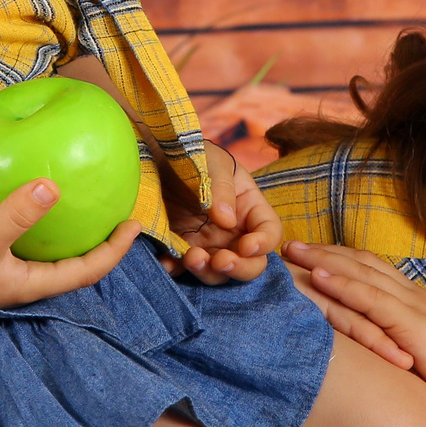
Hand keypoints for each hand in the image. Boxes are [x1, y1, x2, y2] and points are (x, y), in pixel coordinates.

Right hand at [0, 185, 138, 322]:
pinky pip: (30, 245)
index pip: (88, 269)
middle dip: (102, 241)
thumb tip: (53, 185)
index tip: (136, 223)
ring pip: (54, 256)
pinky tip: (36, 201)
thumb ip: (17, 213)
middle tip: (118, 212)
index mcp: (35, 284)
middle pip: (77, 265)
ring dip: (74, 235)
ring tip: (87, 206)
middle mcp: (27, 284)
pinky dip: (43, 227)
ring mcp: (9, 276)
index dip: (116, 250)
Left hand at [169, 142, 281, 283]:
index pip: (269, 232)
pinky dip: (177, 271)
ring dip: (208, 272)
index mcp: (250, 208)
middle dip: (239, 268)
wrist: (156, 157)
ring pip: (219, 273)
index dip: (264, 244)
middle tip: (220, 261)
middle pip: (251, 263)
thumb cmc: (193, 154)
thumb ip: (221, 187)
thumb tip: (228, 221)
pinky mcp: (182, 248)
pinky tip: (167, 264)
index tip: (246, 246)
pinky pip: (183, 268)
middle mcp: (234, 232)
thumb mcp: (211, 161)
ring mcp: (208, 243)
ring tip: (191, 257)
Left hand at [284, 240, 425, 426]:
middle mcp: (417, 299)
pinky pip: (371, 299)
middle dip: (326, 251)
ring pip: (363, 274)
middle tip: (290, 243)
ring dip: (324, 260)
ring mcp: (417, 309)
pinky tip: (318, 277)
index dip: (344, 261)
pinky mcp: (415, 327)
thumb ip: (406, 355)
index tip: (314, 255)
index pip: (376, 273)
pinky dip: (343, 284)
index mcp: (422, 306)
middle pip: (364, 264)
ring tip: (293, 251)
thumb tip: (384, 364)